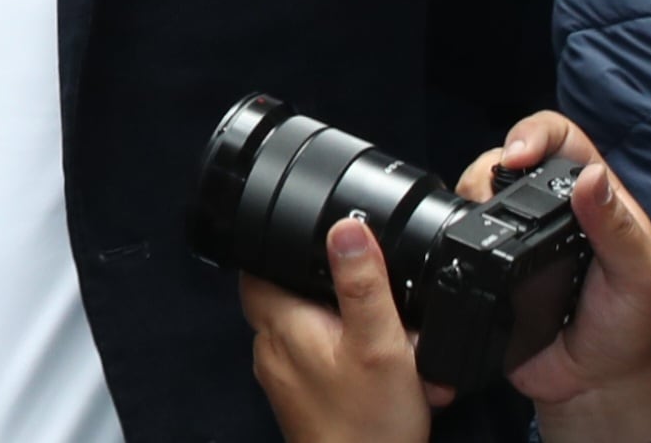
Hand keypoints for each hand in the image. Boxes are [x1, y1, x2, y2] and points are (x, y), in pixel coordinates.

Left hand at [240, 217, 434, 442]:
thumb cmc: (368, 426)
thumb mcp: (379, 344)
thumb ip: (363, 285)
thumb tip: (347, 228)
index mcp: (279, 322)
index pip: (256, 262)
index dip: (281, 243)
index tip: (315, 238)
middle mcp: (273, 347)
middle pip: (288, 293)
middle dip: (333, 290)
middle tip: (375, 297)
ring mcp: (287, 376)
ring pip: (313, 330)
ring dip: (354, 329)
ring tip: (395, 343)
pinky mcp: (307, 401)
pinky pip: (326, 364)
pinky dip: (356, 361)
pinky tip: (392, 374)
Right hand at [473, 116, 650, 442]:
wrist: (593, 385)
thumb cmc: (630, 330)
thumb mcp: (640, 278)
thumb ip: (619, 229)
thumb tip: (592, 177)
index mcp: (594, 201)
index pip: (561, 140)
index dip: (533, 134)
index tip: (516, 156)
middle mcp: (551, 210)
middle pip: (505, 154)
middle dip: (488, 168)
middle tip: (488, 198)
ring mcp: (514, 234)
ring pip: (473, 186)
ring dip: (467, 197)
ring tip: (476, 229)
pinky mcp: (485, 261)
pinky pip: (456, 231)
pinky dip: (449, 230)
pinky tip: (460, 247)